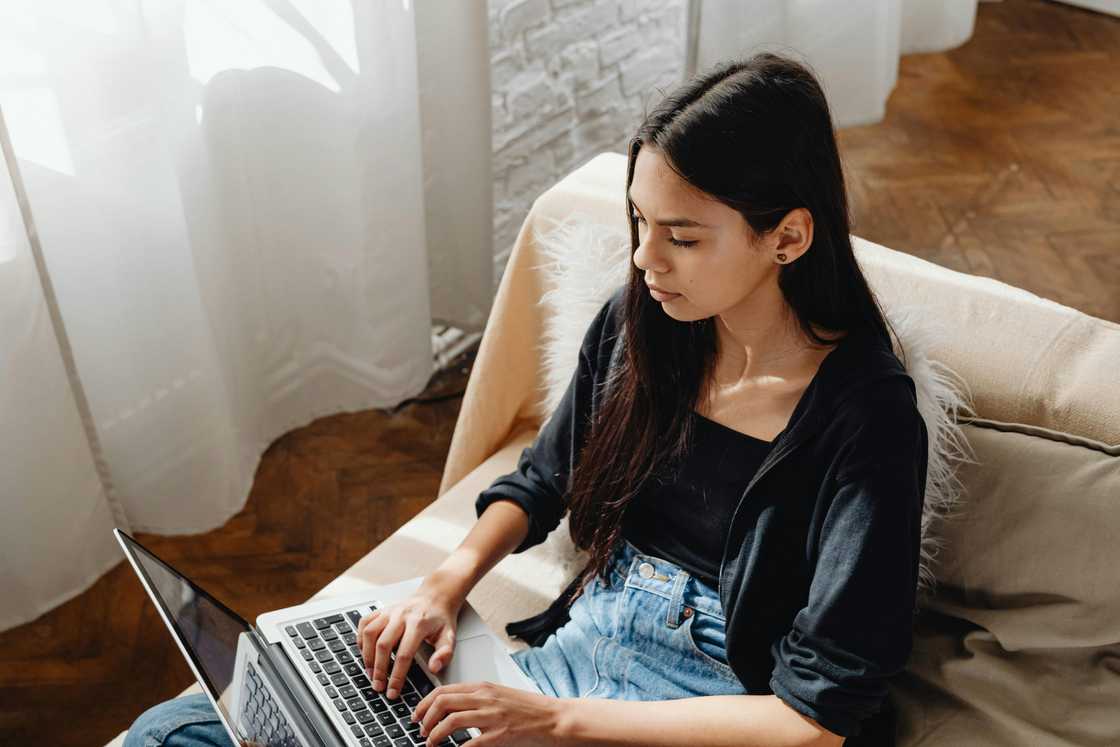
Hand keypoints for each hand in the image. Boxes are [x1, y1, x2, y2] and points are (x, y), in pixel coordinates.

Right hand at [356, 578, 463, 698]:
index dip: (396, 676)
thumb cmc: (440, 619)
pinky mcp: (381, 610)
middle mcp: (401, 616)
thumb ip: (444, 653)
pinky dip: (360, 639)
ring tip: (371, 673)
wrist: (435, 596)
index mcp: (419, 624)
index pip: (404, 655)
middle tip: (378, 686)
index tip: (392, 691)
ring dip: (367, 656)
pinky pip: (364, 623)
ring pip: (370, 634)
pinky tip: (365, 652)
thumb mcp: (449, 636)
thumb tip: (434, 668)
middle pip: (383, 645)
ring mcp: (389, 612)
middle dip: (379, 669)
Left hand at [410, 681, 569, 746]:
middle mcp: (485, 698)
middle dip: (425, 718)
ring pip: (451, 720)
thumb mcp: (499, 695)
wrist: (554, 717)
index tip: (417, 714)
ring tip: (431, 742)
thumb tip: (452, 707)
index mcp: (483, 687)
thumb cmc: (529, 709)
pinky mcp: (500, 734)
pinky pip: (470, 743)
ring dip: (435, 734)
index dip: (424, 703)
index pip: (444, 690)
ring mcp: (492, 716)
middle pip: (442, 702)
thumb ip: (477, 698)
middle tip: (421, 730)